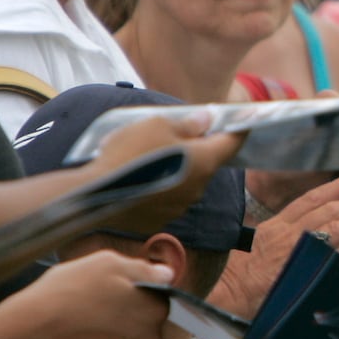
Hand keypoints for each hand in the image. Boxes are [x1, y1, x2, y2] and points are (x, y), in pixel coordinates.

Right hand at [0, 249, 173, 338]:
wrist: (30, 331)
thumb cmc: (66, 291)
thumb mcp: (106, 263)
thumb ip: (142, 269)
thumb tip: (166, 274)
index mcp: (154, 307)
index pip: (158, 301)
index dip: (136, 296)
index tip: (115, 294)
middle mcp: (151, 338)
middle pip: (148, 326)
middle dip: (130, 318)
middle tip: (99, 311)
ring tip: (91, 329)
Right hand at [97, 117, 247, 236]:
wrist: (94, 194)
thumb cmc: (128, 153)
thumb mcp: (157, 125)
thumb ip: (188, 124)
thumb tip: (206, 122)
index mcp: (203, 161)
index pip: (232, 143)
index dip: (239, 129)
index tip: (244, 119)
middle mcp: (198, 188)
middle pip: (208, 162)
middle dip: (200, 147)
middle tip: (187, 131)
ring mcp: (179, 206)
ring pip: (188, 181)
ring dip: (180, 167)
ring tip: (156, 152)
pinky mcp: (160, 218)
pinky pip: (169, 196)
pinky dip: (163, 184)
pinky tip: (143, 175)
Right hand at [212, 172, 338, 318]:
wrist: (220, 297)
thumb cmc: (238, 278)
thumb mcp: (261, 248)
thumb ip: (287, 237)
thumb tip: (312, 234)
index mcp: (277, 225)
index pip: (312, 199)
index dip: (338, 187)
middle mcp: (286, 233)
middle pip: (330, 210)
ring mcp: (293, 251)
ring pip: (335, 227)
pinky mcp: (298, 273)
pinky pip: (333, 262)